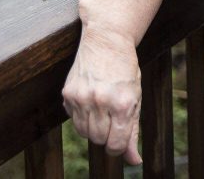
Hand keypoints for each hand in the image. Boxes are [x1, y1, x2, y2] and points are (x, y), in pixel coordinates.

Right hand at [62, 28, 142, 164]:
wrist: (107, 40)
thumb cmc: (125, 71)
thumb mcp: (136, 99)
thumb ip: (133, 132)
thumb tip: (134, 162)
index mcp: (122, 104)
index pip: (116, 145)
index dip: (118, 147)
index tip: (119, 140)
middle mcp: (101, 101)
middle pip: (98, 141)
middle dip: (106, 136)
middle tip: (112, 118)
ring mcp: (82, 97)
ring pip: (84, 133)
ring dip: (93, 127)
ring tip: (102, 109)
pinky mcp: (68, 93)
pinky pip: (73, 120)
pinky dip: (81, 116)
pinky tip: (90, 100)